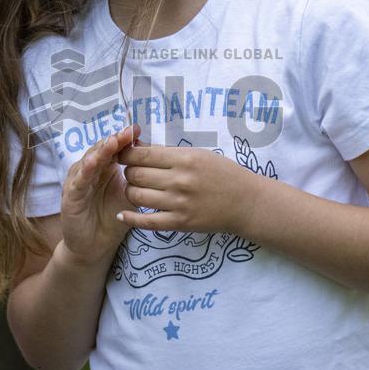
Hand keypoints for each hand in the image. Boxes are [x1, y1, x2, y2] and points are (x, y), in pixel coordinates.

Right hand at [60, 123, 142, 261]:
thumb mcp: (129, 196)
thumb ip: (138, 179)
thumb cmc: (112, 218)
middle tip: (126, 132)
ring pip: (88, 162)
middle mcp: (89, 171)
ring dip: (100, 151)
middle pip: (100, 150)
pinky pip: (78, 182)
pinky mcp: (70, 197)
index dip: (123, 139)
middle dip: (114, 140)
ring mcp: (78, 182)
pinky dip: (85, 171)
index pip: (113, 149)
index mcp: (104, 168)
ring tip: (112, 142)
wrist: (95, 246)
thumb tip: (156, 160)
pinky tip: (93, 164)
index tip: (136, 129)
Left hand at [115, 142, 244, 233]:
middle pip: (135, 174)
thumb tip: (137, 147)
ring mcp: (178, 203)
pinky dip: (130, 218)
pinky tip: (122, 214)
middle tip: (132, 171)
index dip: (126, 153)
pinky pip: (146, 222)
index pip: (141, 154)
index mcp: (184, 159)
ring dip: (131, 191)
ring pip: (136, 196)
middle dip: (128, 171)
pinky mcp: (179, 223)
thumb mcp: (198, 154)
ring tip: (137, 188)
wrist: (246, 202)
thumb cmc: (223, 174)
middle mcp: (179, 180)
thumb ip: (168, 152)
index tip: (124, 154)